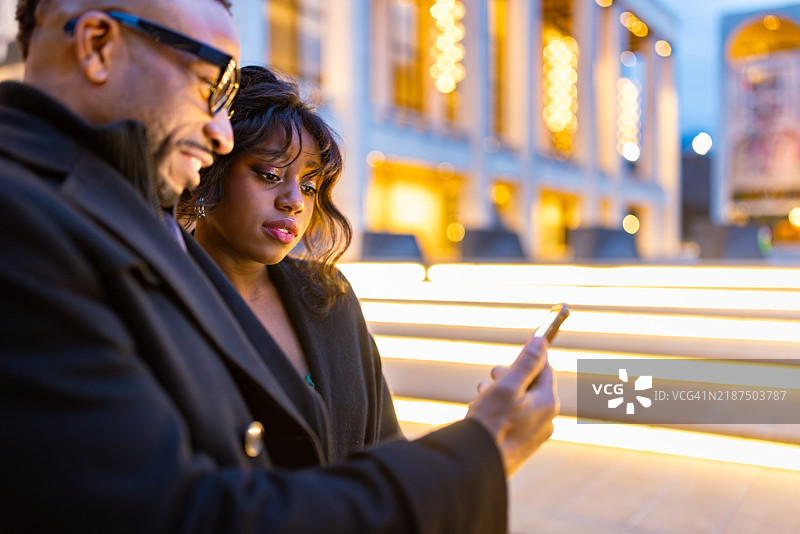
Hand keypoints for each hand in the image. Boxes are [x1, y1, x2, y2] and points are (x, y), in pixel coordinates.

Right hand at [466, 337, 558, 475]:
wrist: (477, 466)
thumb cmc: (491, 424)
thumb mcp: (507, 386)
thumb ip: (526, 363)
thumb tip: (541, 341)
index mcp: (547, 403)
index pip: (545, 369)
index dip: (530, 356)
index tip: (517, 349)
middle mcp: (547, 419)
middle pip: (532, 386)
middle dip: (511, 377)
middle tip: (492, 375)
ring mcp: (536, 434)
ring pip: (521, 402)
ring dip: (502, 393)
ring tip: (483, 394)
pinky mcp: (523, 446)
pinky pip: (516, 419)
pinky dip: (501, 411)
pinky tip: (484, 412)